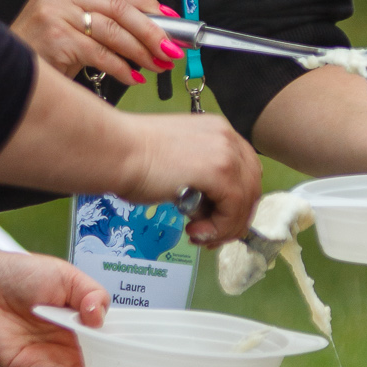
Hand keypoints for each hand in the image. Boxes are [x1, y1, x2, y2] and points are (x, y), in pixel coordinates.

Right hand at [12, 0, 184, 88]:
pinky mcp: (55, 38)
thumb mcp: (68, 35)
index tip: (169, 19)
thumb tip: (146, 38)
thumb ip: (99, 28)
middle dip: (151, 29)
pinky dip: (121, 67)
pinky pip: (99, 53)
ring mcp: (55, 15)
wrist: (0, 78)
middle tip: (170, 47)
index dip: (147, 4)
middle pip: (118, 7)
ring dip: (141, 50)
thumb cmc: (36, 60)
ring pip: (112, 29)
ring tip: (157, 64)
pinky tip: (133, 77)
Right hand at [119, 112, 261, 244]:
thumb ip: (200, 178)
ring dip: (224, 226)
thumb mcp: (177, 162)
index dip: (236, 201)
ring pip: (245, 201)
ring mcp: (226, 152)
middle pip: (251, 186)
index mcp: (216, 130)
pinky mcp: (220, 171)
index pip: (245, 170)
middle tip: (211, 236)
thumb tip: (210, 207)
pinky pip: (233, 210)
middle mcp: (226, 136)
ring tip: (198, 235)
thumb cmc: (130, 156)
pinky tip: (195, 232)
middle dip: (234, 218)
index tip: (219, 221)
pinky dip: (219, 227)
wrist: (115, 151)